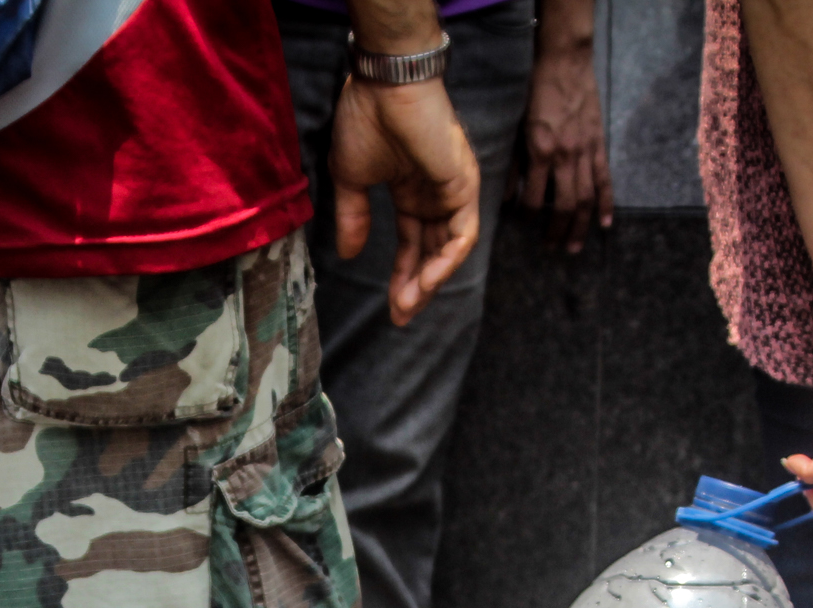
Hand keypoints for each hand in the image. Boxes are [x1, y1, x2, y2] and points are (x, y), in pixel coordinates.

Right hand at [330, 78, 480, 326]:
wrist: (383, 86)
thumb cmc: (365, 120)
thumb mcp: (351, 178)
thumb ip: (353, 217)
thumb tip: (348, 253)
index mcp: (411, 190)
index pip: (412, 243)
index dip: (401, 275)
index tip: (390, 306)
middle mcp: (436, 193)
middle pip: (432, 251)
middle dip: (417, 286)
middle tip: (401, 317)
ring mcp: (452, 190)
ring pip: (449, 249)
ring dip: (430, 281)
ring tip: (408, 306)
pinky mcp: (464, 185)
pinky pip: (462, 235)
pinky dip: (447, 261)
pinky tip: (427, 281)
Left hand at [514, 38, 611, 252]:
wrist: (565, 63)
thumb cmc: (535, 91)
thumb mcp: (517, 126)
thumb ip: (515, 162)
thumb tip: (507, 196)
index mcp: (541, 151)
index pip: (533, 198)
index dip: (527, 216)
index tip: (522, 225)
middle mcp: (565, 156)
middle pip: (564, 206)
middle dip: (557, 231)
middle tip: (551, 248)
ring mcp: (585, 152)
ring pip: (586, 198)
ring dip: (581, 226)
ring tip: (575, 247)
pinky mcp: (599, 145)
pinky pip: (604, 180)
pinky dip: (606, 203)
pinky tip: (605, 224)